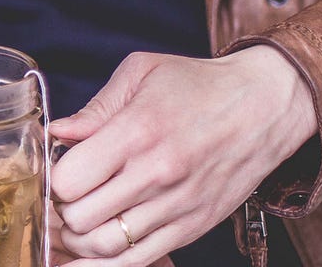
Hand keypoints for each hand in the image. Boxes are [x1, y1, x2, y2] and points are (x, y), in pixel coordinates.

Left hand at [47, 47, 314, 265]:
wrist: (267, 105)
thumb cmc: (201, 85)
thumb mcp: (142, 73)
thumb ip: (95, 108)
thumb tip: (57, 134)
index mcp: (137, 132)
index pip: (69, 181)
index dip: (54, 181)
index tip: (61, 172)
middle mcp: (157, 174)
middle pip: (80, 219)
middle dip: (63, 211)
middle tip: (69, 198)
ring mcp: (177, 206)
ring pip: (104, 247)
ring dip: (80, 240)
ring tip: (81, 221)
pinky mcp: (193, 227)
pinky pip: (139, 261)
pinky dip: (108, 263)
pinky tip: (94, 252)